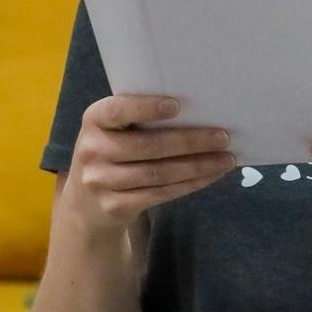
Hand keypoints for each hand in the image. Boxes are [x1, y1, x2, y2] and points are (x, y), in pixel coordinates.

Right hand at [64, 95, 235, 232]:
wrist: (86, 202)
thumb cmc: (112, 151)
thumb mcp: (113, 130)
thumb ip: (139, 119)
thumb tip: (199, 111)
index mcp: (94, 120)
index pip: (118, 110)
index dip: (146, 107)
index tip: (178, 105)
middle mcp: (92, 150)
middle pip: (148, 146)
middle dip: (190, 142)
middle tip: (223, 137)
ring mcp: (100, 181)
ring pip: (158, 173)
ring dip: (197, 166)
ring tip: (226, 159)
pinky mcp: (115, 206)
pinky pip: (159, 194)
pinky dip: (189, 185)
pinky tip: (209, 176)